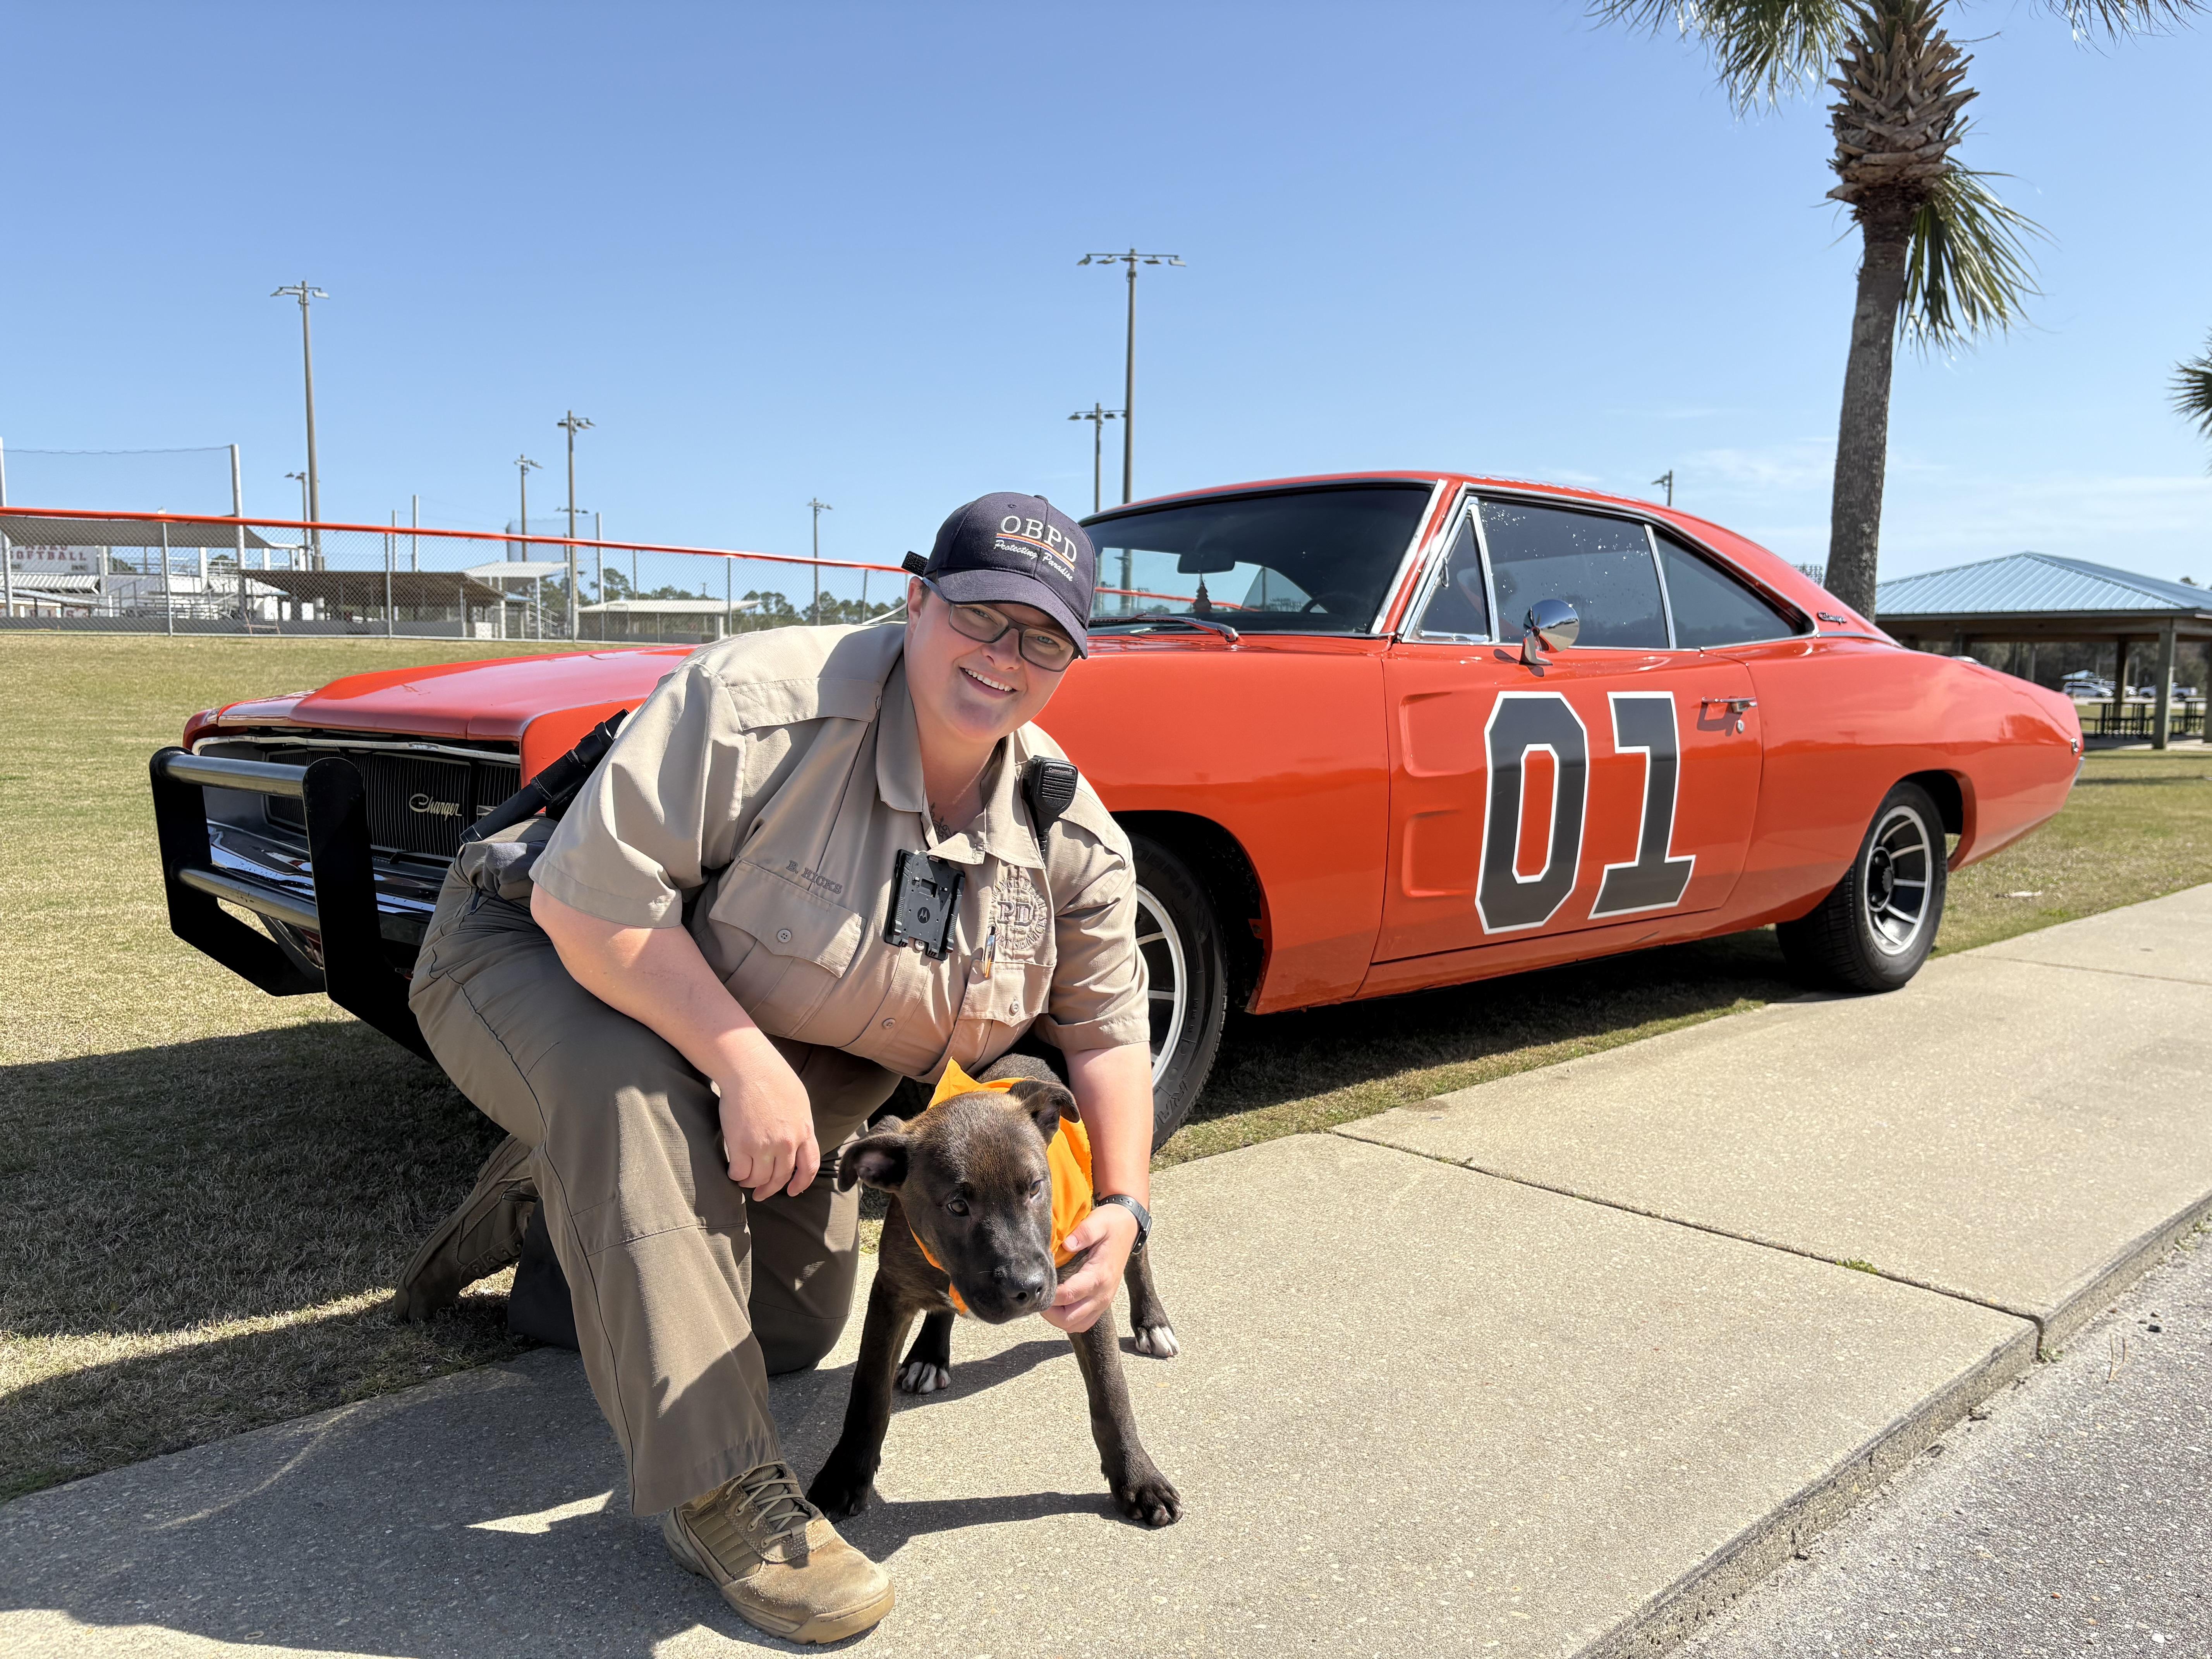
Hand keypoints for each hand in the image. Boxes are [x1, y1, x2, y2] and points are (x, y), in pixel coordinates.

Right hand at [715, 1034, 818, 1200]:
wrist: (749, 1068)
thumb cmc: (773, 1077)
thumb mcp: (799, 1101)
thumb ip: (800, 1124)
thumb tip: (798, 1139)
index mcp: (804, 1131)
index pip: (809, 1167)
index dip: (801, 1183)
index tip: (792, 1191)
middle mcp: (787, 1143)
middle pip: (781, 1177)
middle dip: (770, 1189)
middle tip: (760, 1193)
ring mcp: (765, 1146)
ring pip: (759, 1178)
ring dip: (750, 1183)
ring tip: (744, 1180)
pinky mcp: (742, 1145)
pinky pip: (740, 1172)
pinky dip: (736, 1176)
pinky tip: (733, 1171)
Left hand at [1041, 1202, 1137, 1333]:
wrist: (1128, 1227)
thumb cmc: (1111, 1225)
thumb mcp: (1098, 1222)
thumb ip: (1083, 1233)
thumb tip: (1066, 1244)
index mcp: (1099, 1276)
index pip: (1068, 1295)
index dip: (1048, 1294)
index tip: (1037, 1284)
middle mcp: (1102, 1294)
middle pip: (1069, 1318)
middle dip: (1049, 1311)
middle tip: (1037, 1295)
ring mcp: (1103, 1302)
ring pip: (1076, 1325)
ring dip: (1057, 1318)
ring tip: (1046, 1300)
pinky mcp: (1102, 1303)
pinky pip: (1083, 1322)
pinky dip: (1068, 1319)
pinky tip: (1059, 1305)